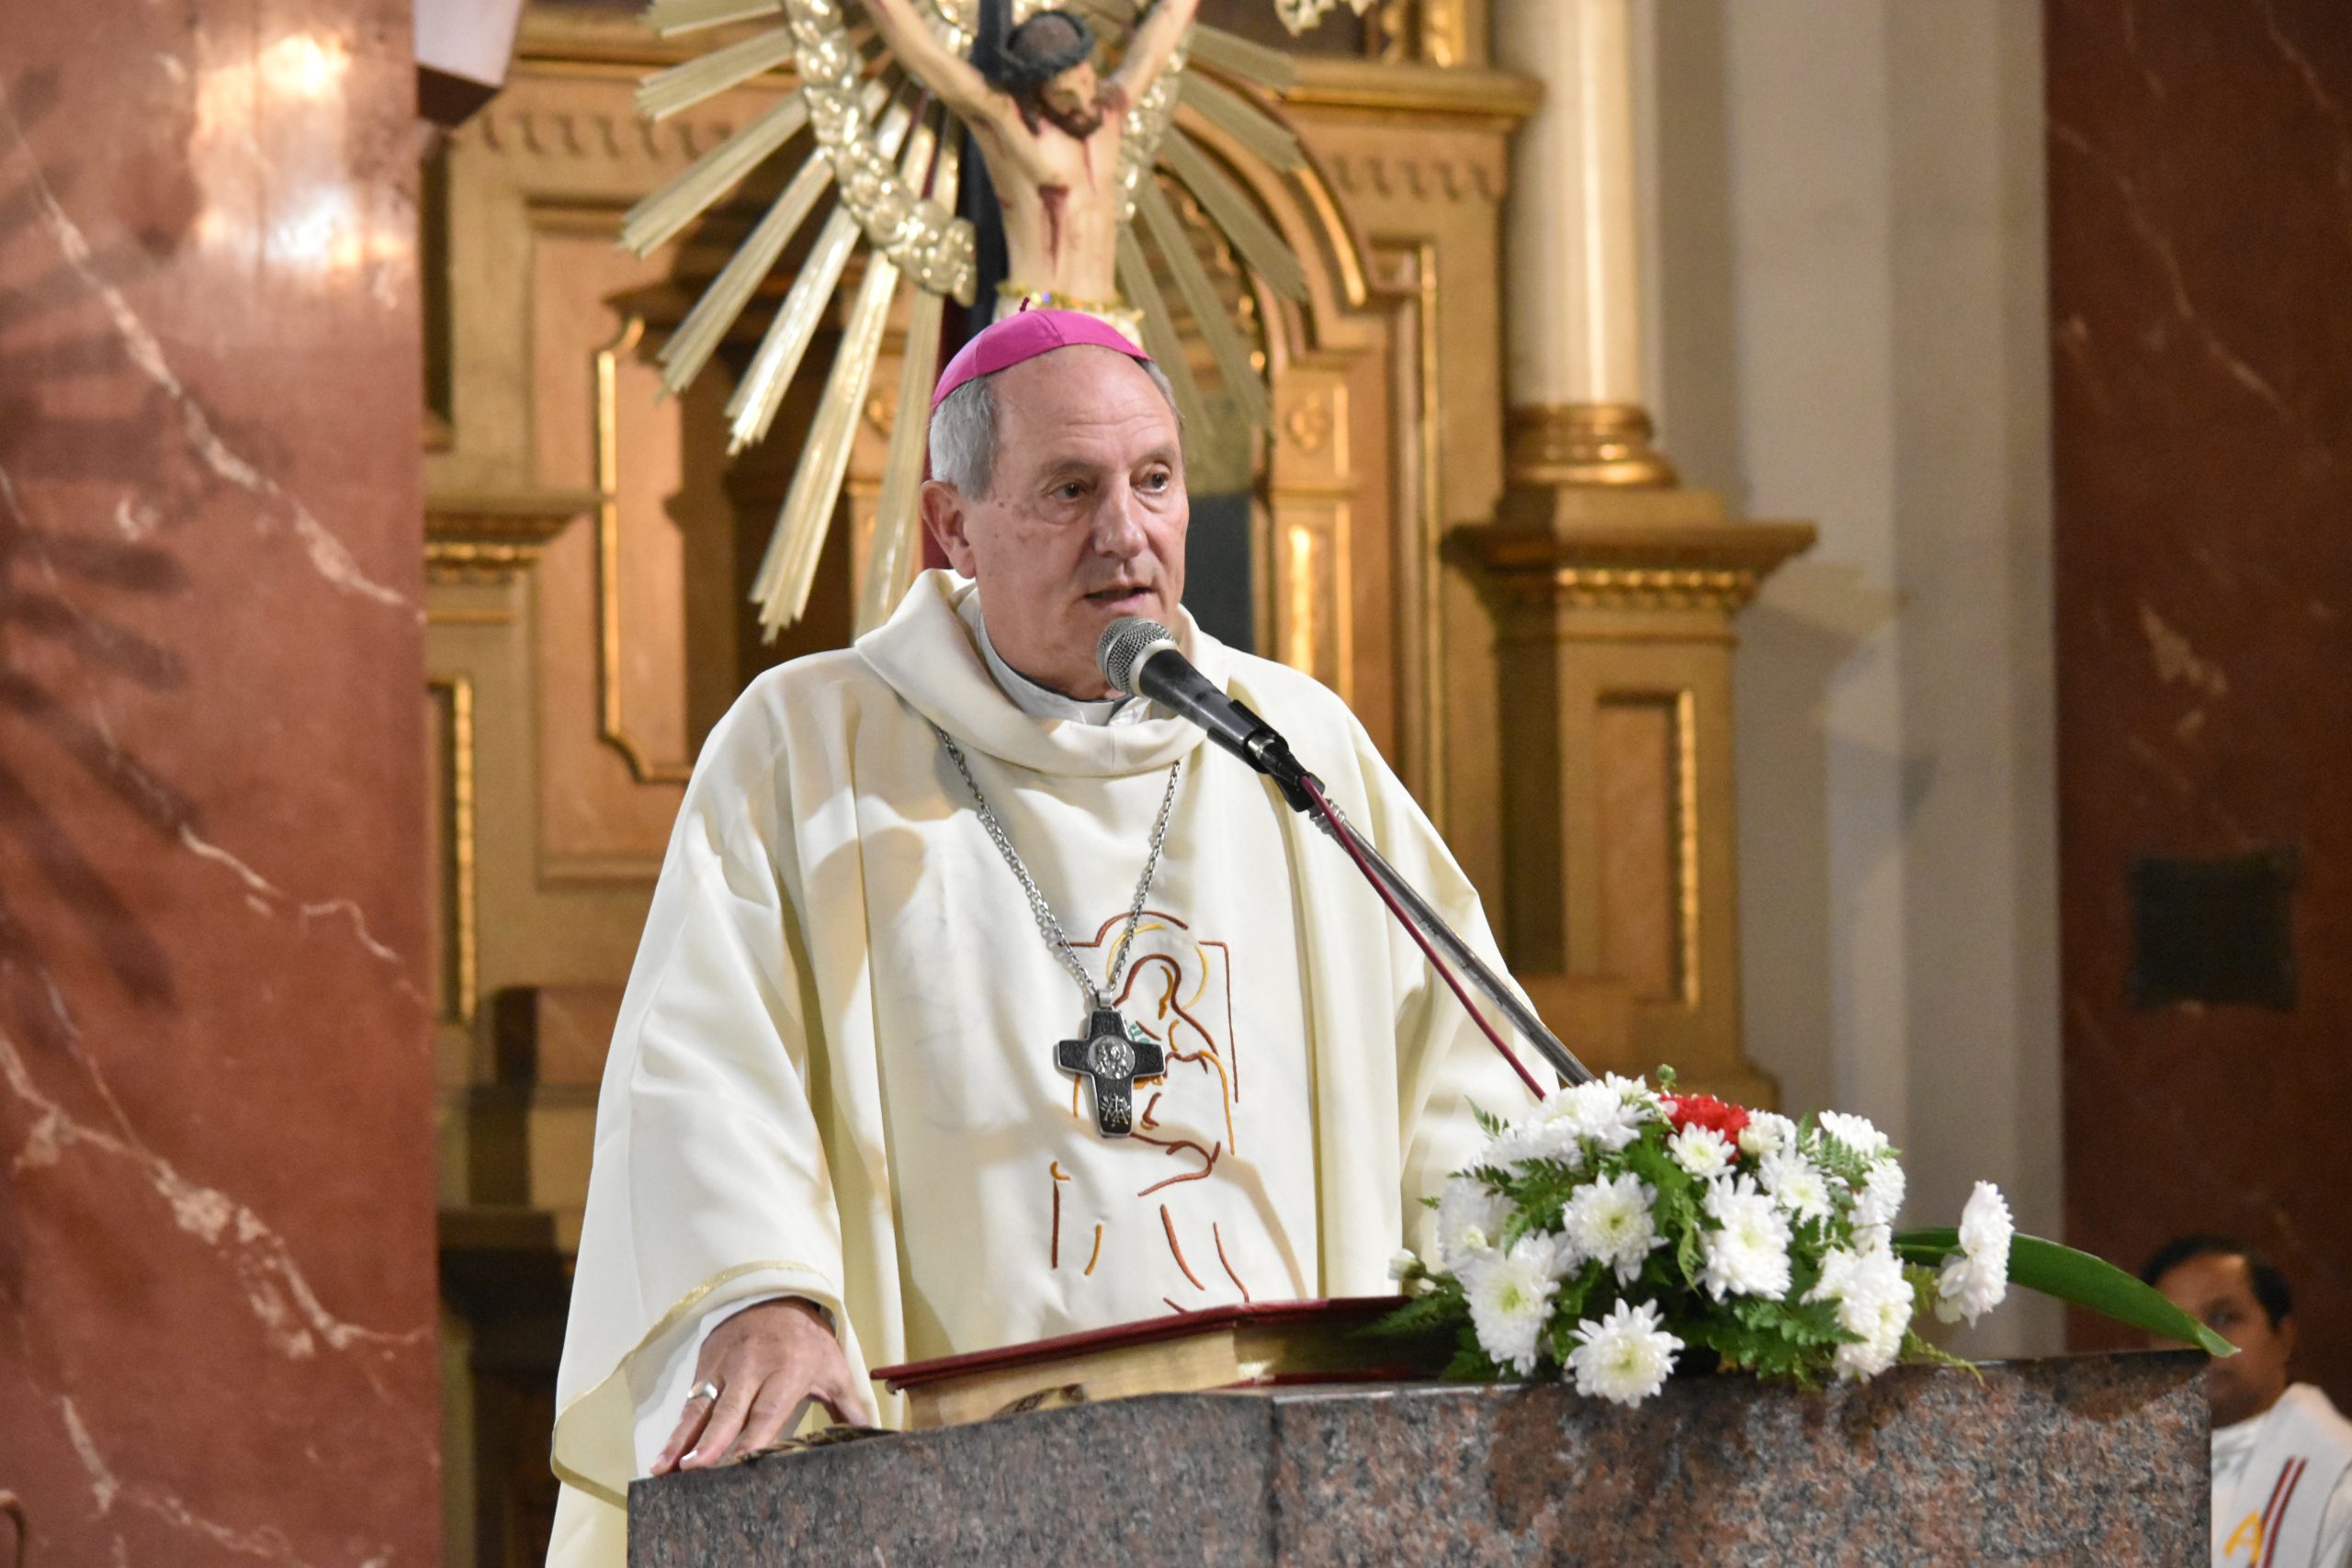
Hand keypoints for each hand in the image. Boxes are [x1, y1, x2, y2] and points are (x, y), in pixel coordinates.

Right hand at [652, 1298, 872, 1473]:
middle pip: (728, 1410)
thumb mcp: (833, 1368)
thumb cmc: (807, 1340)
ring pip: (700, 1408)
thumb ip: (848, 1406)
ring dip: (681, 1441)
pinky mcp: (705, 1366)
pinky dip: (675, 1431)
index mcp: (788, 1370)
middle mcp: (752, 1368)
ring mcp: (724, 1367)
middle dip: (709, 1442)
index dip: (752, 1438)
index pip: (768, 1409)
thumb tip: (871, 1438)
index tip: (738, 1464)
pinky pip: (689, 1403)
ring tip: (663, 1470)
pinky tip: (662, 1458)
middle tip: (691, 1471)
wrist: (775, 1294)